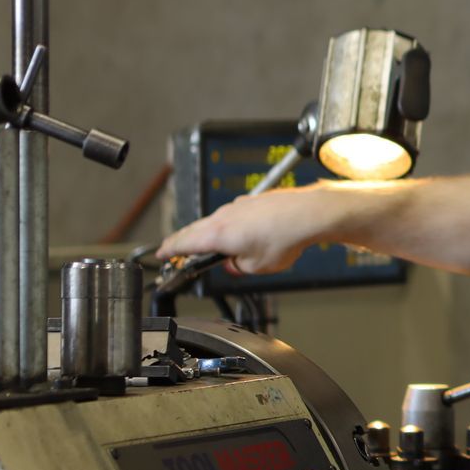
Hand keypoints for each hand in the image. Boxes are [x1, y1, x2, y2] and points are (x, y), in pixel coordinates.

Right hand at [157, 183, 357, 274]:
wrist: (308, 213)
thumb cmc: (284, 239)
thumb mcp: (257, 267)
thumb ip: (238, 267)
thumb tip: (233, 264)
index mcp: (217, 235)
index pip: (183, 243)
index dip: (169, 251)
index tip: (161, 255)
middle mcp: (223, 217)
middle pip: (195, 231)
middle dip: (184, 242)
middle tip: (176, 251)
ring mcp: (237, 206)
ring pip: (214, 223)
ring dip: (209, 235)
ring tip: (209, 248)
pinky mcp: (252, 202)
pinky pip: (232, 216)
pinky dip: (228, 226)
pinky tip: (239, 235)